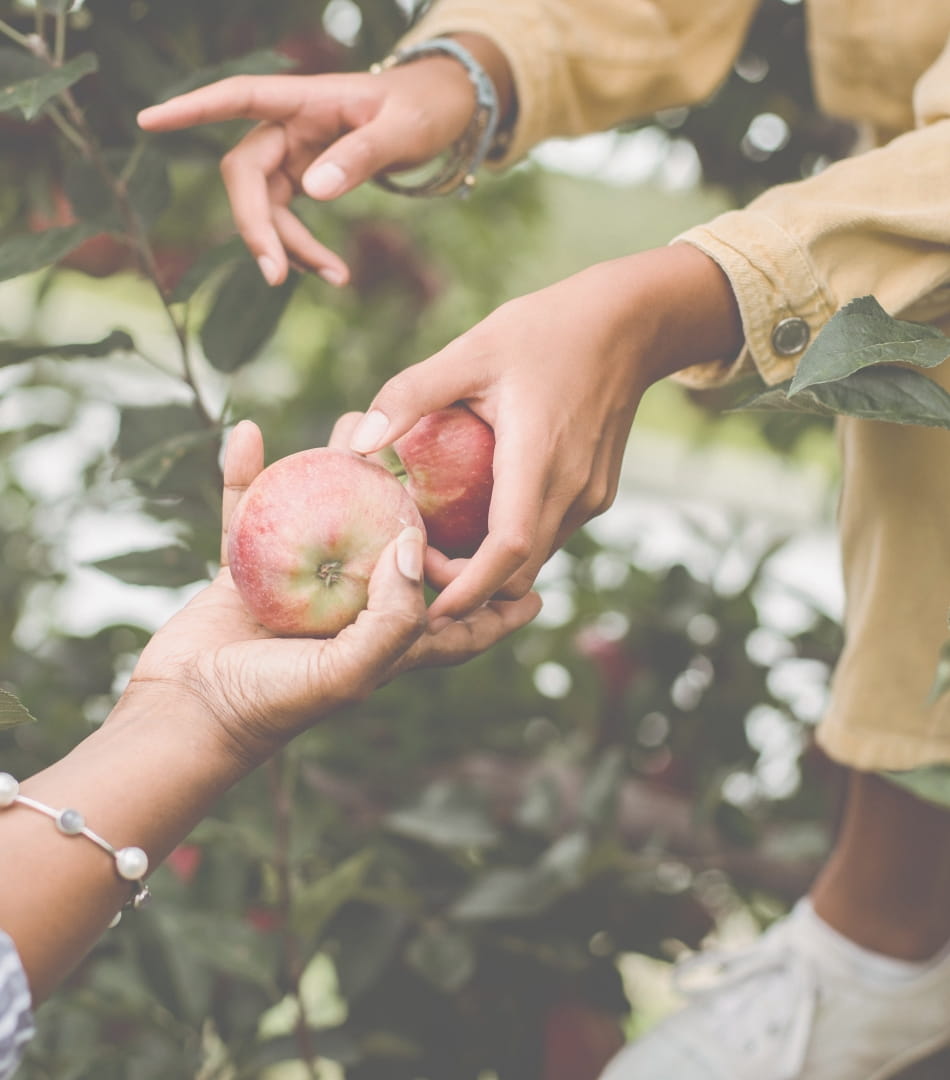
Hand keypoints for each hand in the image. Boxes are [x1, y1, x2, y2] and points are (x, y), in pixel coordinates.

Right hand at [127, 420, 540, 767]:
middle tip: (451, 467)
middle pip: (400, 553)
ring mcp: (300, 585)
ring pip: (331, 516)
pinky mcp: (249, 570)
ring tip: (355, 430)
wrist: (184, 713)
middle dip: (428, 515)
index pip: (459, 627)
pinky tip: (247, 435)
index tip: (538, 591)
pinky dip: (248, 476)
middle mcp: (351, 609)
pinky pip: (251, 511)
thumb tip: (417, 543)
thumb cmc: (273, 704)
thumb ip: (395, 617)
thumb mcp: (349, 673)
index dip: (499, 611)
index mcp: (386, 641)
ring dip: (342, 473)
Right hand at [136, 54, 486, 286]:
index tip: (148, 121)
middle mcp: (290, 124)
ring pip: (266, 204)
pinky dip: (306, 248)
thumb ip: (360, 156)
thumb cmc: (424, 108)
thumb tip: (313, 192)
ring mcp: (295, 153)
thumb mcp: (403, 131)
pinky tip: (335, 275)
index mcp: (305, 98)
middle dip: (255, 224)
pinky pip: (289, 217)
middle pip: (246, 172)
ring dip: (289, 246)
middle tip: (276, 274)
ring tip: (336, 279)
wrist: (444, 113)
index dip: (192, 109)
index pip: (238, 97)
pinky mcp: (306, 177)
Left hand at [343, 245, 742, 620]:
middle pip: (519, 573)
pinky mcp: (598, 493)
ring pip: (536, 559)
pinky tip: (480, 512)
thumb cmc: (545, 329)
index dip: (466, 588)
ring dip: (491, 566)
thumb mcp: (471, 351)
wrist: (629, 323)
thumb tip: (357, 444)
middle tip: (417, 559)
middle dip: (468, 586)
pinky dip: (514, 542)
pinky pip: (551, 535)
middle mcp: (573, 490)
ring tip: (441, 539)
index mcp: (539, 458)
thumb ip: (410, 395)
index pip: (507, 551)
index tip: (423, 604)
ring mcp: (591, 496)